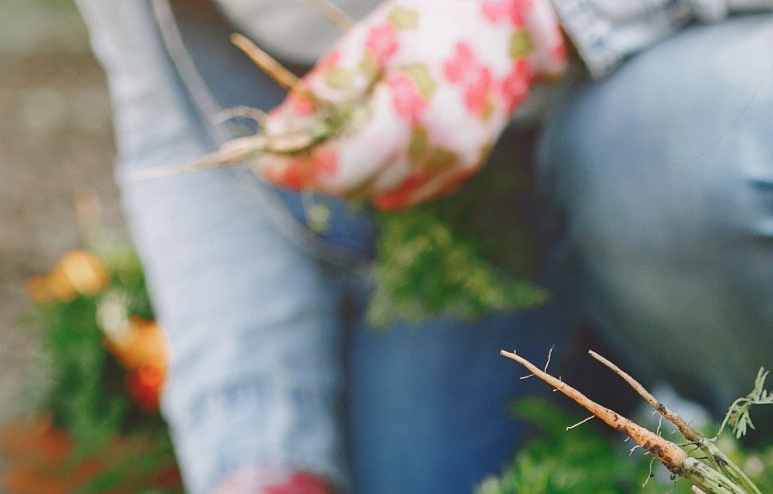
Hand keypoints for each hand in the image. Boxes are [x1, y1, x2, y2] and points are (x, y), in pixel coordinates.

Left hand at [255, 0, 566, 208]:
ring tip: (341, 132)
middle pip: (357, 186)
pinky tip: (379, 138)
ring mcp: (455, 165)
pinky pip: (407, 191)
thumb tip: (277, 133)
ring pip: (380, 195)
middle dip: (321, 169)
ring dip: (352, 173)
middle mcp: (437, 151)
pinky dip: (382, 174)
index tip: (263, 165)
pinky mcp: (463, 169)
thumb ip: (327, 89)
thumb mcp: (372, 39)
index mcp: (411, 113)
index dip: (298, 171)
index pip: (342, 167)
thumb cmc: (431, 20)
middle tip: (296, 141)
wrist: (508, 25)